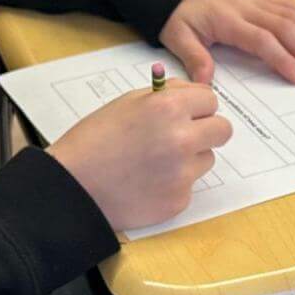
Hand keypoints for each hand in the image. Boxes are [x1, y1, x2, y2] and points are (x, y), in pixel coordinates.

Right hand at [48, 81, 229, 229]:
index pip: (211, 100)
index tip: (187, 113)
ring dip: (190, 158)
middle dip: (206, 131)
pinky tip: (147, 182)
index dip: (197, 107)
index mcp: (168, 108)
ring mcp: (182, 174)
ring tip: (155, 161)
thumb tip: (192, 93)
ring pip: (206, 159)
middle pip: (222, 130)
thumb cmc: (94, 141)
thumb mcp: (126, 103)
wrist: (72, 187)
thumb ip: (165, 96)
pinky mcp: (178, 201)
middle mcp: (181, 139)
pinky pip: (189, 186)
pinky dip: (174, 184)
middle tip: (184, 136)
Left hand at [160, 0, 294, 85]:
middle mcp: (248, 7)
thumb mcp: (176, 37)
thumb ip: (194, 58)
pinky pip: (290, 3)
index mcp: (228, 20)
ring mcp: (257, 0)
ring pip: (293, 16)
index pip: (260, 39)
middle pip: (285, 28)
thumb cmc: (178, 15)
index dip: (281, 57)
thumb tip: (205, 84)